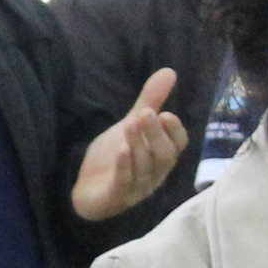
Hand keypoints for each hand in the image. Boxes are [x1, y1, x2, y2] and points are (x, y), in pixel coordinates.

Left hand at [71, 67, 190, 221]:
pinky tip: (121, 151)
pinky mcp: (117, 196)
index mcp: (162, 157)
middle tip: (145, 114)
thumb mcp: (132, 125)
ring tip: (129, 123)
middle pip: (164, 156)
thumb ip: (150, 101)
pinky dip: (124, 167)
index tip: (166, 114)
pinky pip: (124, 183)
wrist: (89, 189)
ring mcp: (137, 187)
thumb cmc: (116, 157)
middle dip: (156, 135)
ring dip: (138, 145)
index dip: (175, 132)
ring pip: (145, 168)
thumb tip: (169, 71)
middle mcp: (155, 174)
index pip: (178, 146)